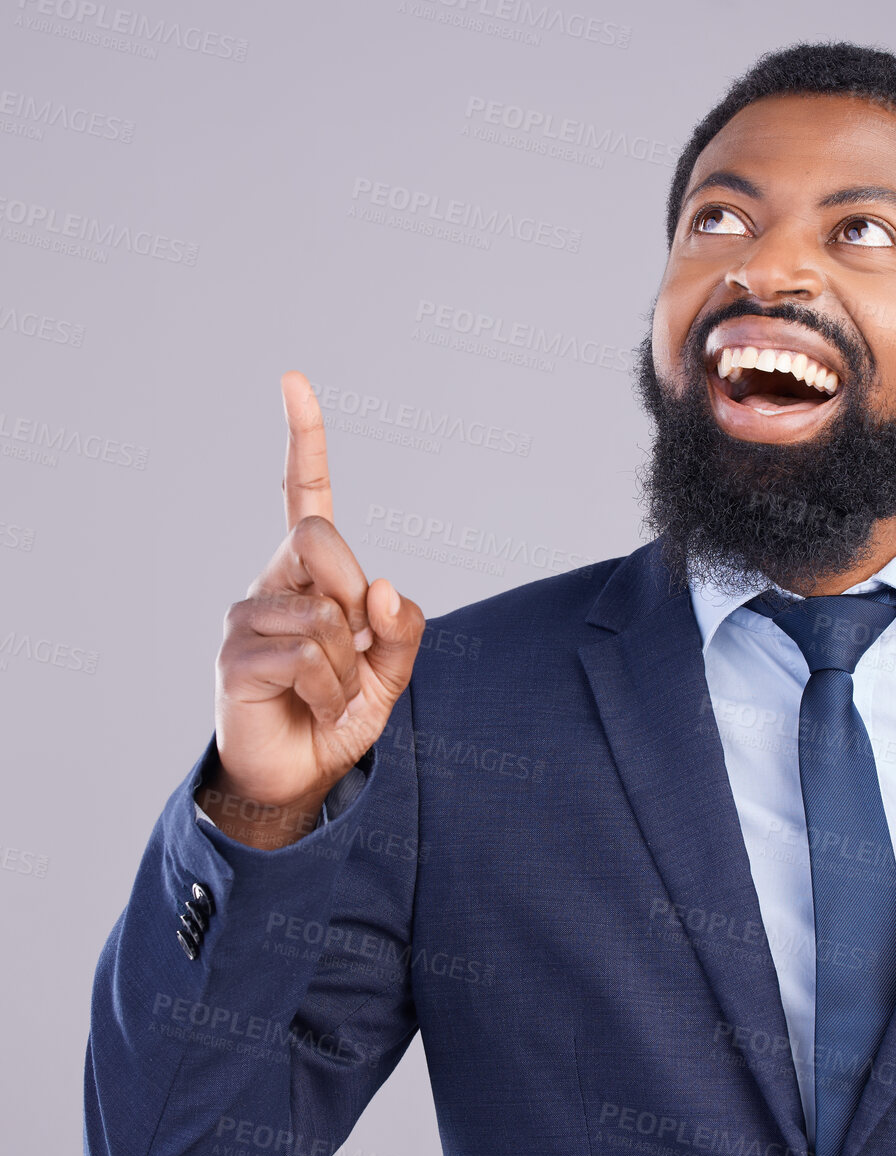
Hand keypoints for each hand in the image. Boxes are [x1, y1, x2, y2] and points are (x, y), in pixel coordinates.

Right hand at [203, 371, 424, 842]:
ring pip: (326, 615)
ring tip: (333, 695)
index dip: (304, 439)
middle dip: (354, 588)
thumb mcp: (391, 670)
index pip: (304, 495)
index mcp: (310, 575)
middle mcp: (272, 582)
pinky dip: (334, 692)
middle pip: (320, 537)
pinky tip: (316, 708)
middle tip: (357, 641)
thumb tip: (381, 584)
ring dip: (352, 668)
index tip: (293, 380)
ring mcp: (247, 616)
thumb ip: (400, 627)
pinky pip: (310, 657)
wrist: (299, 775)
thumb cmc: (340, 713)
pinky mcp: (236, 656)